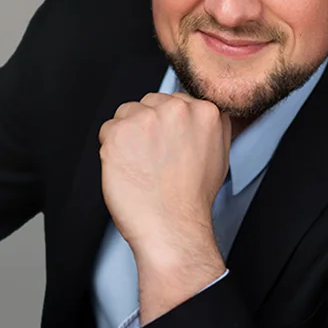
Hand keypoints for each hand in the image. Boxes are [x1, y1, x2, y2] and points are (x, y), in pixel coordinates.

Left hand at [98, 92, 231, 259]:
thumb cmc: (192, 199)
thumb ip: (210, 126)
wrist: (172, 227)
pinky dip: (112, 149)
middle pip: (150, 103)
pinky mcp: (120, 131)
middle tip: (153, 157)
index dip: (167, 125)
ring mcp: (146, 118)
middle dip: (147, 125)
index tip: (166, 143)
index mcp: (205, 111)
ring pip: (126, 113)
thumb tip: (196, 113)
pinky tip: (127, 168)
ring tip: (140, 163)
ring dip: (128, 135)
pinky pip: (107, 130)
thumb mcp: (220, 155)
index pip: (174, 100)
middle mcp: (176, 109)